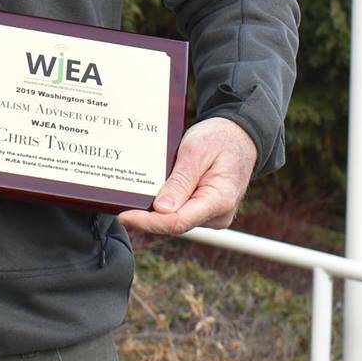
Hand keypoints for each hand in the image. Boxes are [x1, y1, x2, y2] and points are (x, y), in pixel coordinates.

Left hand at [118, 117, 257, 235]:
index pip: (178, 221)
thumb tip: (161, 209)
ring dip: (155, 211)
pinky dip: (165, 206)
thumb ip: (181, 180)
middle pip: (175, 224)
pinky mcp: (205, 211)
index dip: (148, 222)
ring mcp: (213, 215)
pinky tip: (152, 195)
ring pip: (176, 220)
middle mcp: (218, 215)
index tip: (125, 216)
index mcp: (219, 200)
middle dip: (147, 217)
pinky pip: (181, 213)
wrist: (240, 136)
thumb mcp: (196, 151)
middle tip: (121, 205)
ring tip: (135, 198)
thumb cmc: (220, 139)